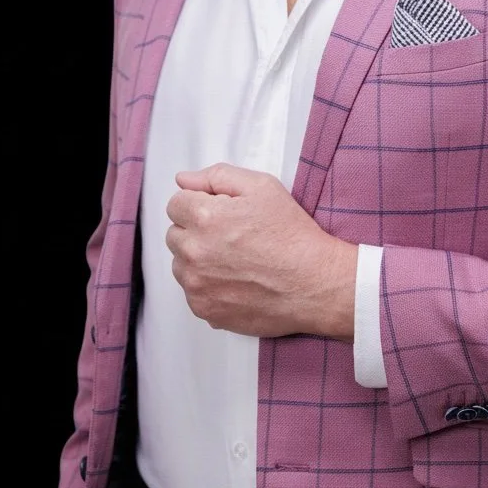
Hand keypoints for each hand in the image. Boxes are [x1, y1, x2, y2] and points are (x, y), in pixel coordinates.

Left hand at [165, 162, 356, 338]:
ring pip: (181, 265)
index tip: (221, 211)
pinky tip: (235, 279)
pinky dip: (207, 285)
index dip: (199, 203)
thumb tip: (183, 180)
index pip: (176, 204)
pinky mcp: (206, 311)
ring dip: (198, 259)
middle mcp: (194, 253)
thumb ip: (217, 176)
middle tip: (230, 234)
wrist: (313, 283)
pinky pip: (192, 292)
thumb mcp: (262, 186)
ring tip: (234, 258)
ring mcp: (197, 286)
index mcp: (205, 218)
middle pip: (175, 234)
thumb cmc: (292, 234)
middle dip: (196, 230)